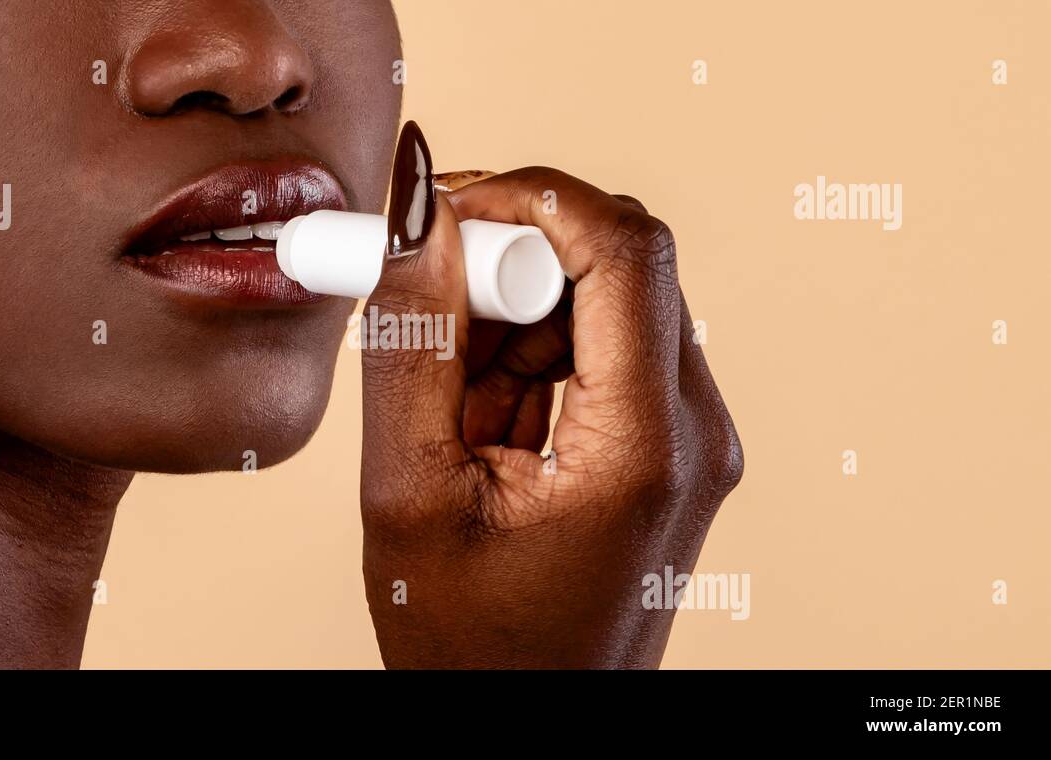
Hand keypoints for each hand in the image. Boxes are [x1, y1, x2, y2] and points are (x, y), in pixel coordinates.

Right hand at [359, 167, 742, 667]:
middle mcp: (694, 433)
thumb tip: (418, 214)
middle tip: (428, 310)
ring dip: (513, 319)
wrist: (531, 729)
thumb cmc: (473, 649)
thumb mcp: (412, 491)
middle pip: (618, 266)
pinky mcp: (667, 449)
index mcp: (645, 448)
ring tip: (449, 404)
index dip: (531, 198)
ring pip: (605, 304)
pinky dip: (532, 359)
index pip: (624, 248)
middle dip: (512, 265)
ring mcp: (689, 442)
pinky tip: (481, 423)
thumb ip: (411, 340)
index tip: (446, 207)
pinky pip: (603, 353)